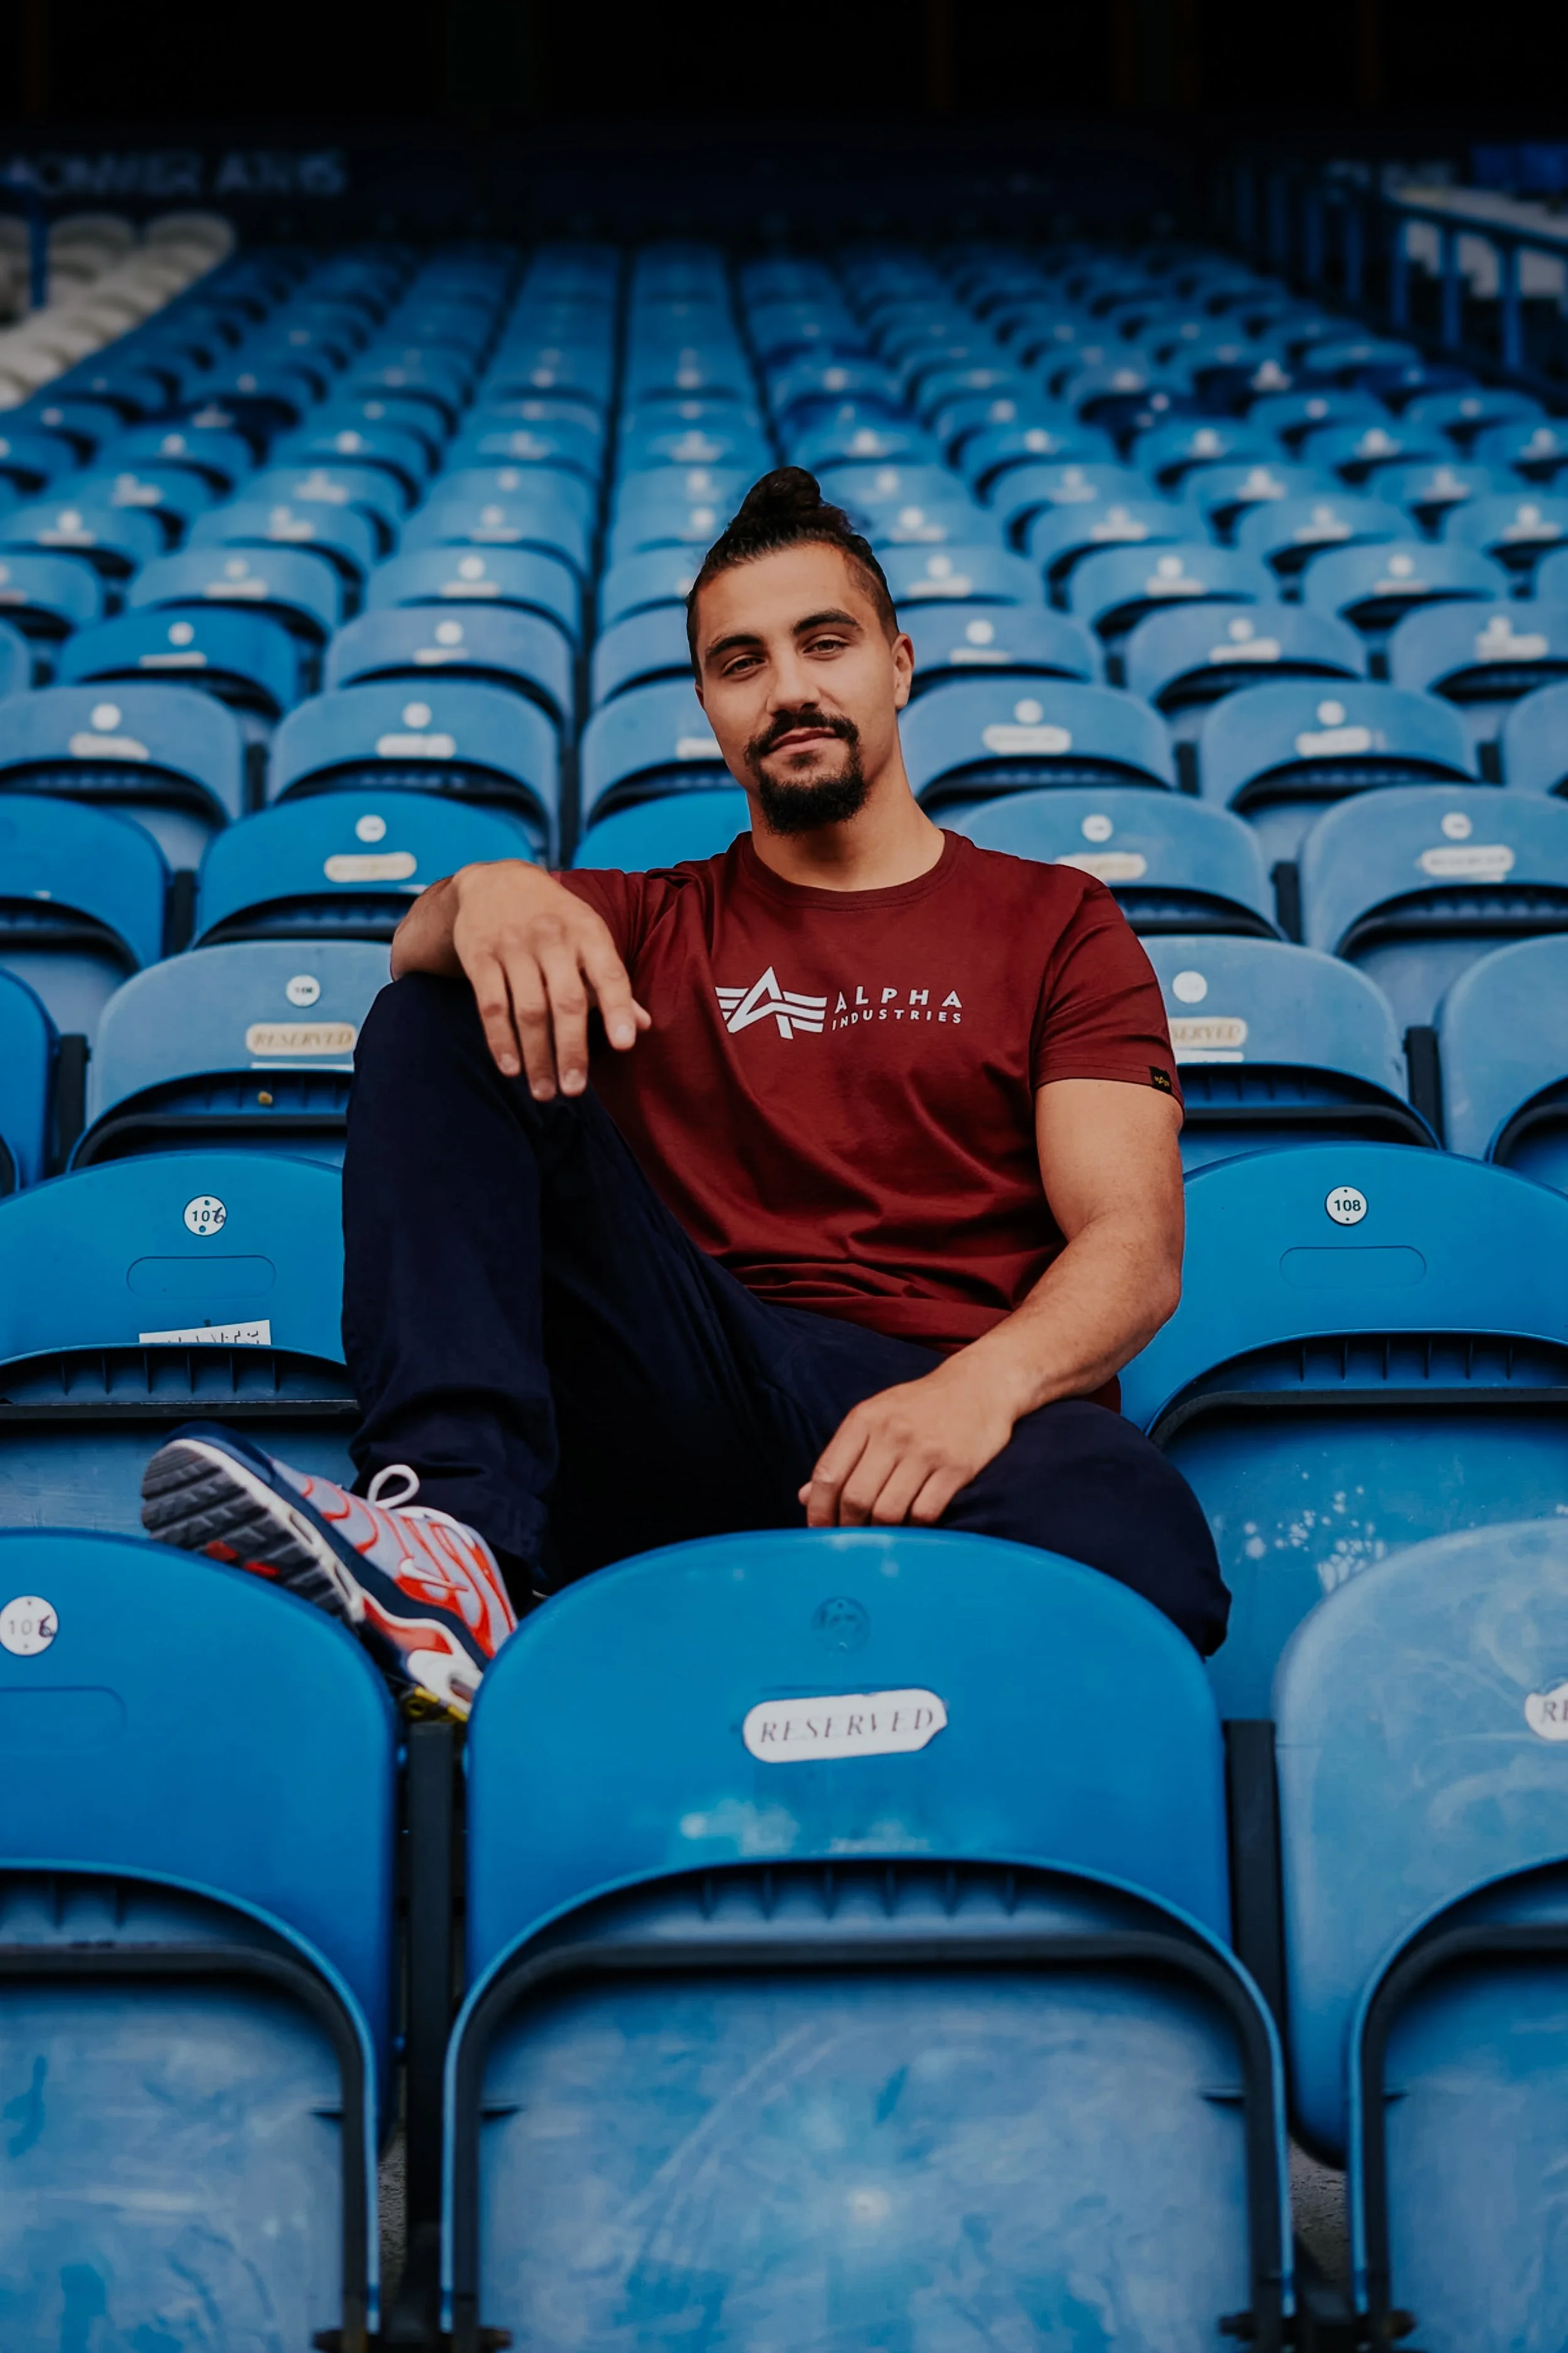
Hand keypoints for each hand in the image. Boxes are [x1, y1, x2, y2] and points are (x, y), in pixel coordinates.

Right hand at [447, 861, 649, 1097]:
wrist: (494, 881)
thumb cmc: (554, 919)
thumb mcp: (589, 936)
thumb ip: (612, 983)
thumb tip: (643, 1026)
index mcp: (588, 932)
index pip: (609, 974)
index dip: (618, 1009)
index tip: (624, 1045)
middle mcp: (552, 937)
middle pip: (566, 1001)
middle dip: (571, 1050)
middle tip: (574, 1091)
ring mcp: (514, 946)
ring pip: (528, 1010)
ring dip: (536, 1056)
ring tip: (545, 1092)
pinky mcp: (480, 955)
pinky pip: (491, 1005)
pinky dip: (500, 1040)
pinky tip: (511, 1069)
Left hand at [799, 1360, 1018, 1528]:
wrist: (980, 1385)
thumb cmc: (921, 1406)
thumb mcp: (876, 1416)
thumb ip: (843, 1455)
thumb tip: (805, 1496)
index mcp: (865, 1419)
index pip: (828, 1473)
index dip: (818, 1509)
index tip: (818, 1531)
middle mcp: (892, 1433)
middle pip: (855, 1497)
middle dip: (848, 1527)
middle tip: (851, 1541)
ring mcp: (925, 1451)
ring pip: (888, 1511)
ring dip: (880, 1532)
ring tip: (879, 1535)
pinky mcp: (956, 1468)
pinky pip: (925, 1513)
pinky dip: (913, 1528)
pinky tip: (910, 1525)